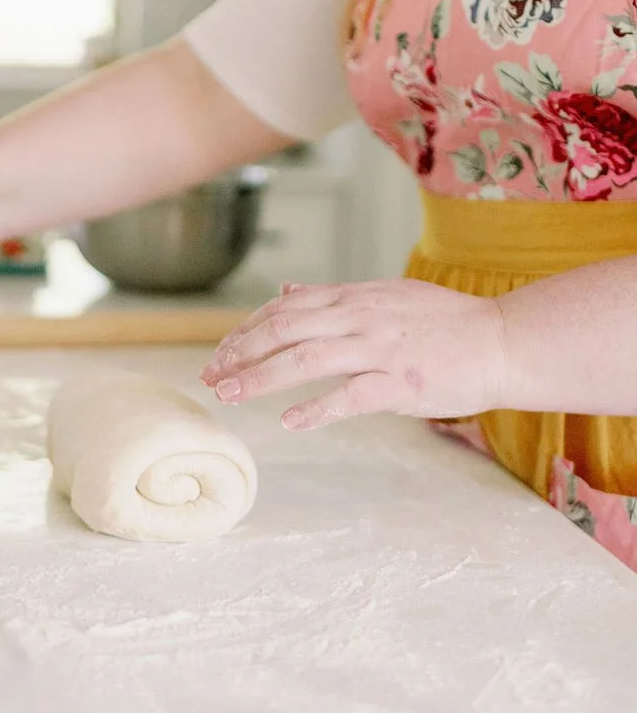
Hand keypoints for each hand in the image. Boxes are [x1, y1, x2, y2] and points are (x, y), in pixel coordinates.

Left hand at [200, 278, 508, 429]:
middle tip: (209, 376)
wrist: (502, 340)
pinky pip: (350, 395)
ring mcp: (380, 349)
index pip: (285, 308)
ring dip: (261, 377)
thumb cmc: (445, 323)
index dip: (247, 330)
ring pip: (306, 358)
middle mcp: (360, 317)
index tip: (221, 352)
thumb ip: (332, 296)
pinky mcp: (400, 382)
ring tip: (229, 395)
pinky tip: (290, 421)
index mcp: (355, 297)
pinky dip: (317, 407)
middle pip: (284, 329)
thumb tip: (286, 291)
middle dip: (241, 352)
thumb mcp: (385, 296)